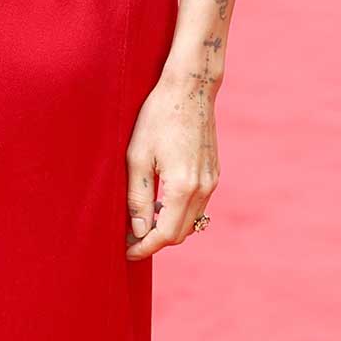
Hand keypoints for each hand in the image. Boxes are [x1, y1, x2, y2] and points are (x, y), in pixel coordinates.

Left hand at [125, 71, 218, 260]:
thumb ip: (139, 198)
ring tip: (142, 220)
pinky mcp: (214, 174)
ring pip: (191, 222)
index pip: (165, 234)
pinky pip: (198, 206)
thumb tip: (139, 230)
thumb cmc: (158, 117)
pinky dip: (179, 213)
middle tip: (129, 238)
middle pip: (180, 233)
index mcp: (183, 187)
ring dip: (168, 227)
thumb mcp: (137, 156)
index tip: (127, 251)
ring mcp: (212, 181)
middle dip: (154, 241)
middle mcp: (203, 188)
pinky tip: (161, 202)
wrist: (190, 89)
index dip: (144, 247)